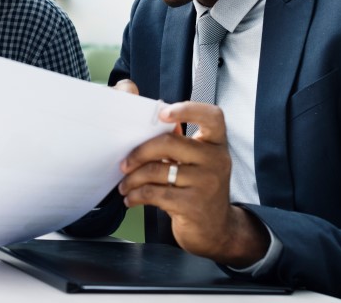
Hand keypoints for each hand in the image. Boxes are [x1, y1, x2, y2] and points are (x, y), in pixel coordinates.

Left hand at [118, 100, 268, 266]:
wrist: (216, 230)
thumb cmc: (199, 189)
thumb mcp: (197, 163)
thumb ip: (180, 143)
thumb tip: (148, 124)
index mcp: (217, 144)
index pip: (212, 116)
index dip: (187, 109)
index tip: (162, 113)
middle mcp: (216, 160)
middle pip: (169, 143)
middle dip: (139, 152)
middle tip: (124, 164)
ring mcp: (207, 183)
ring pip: (157, 170)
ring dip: (132, 179)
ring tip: (124, 185)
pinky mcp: (193, 205)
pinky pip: (155, 193)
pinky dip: (136, 196)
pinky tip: (131, 199)